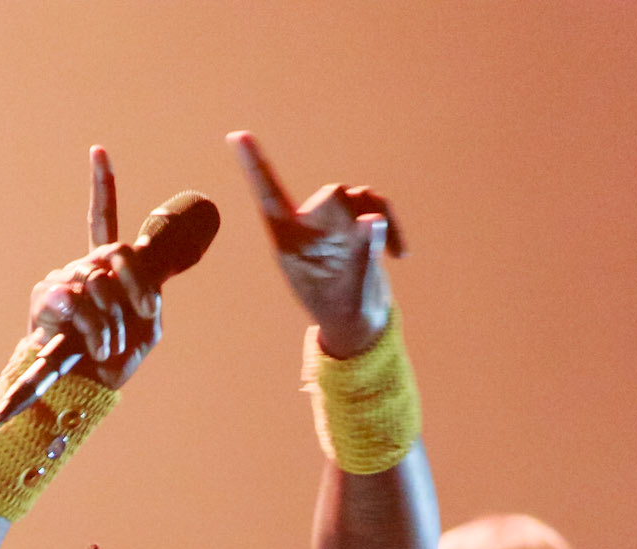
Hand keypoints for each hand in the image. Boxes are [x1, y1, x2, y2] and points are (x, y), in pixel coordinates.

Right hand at [25, 146, 162, 391]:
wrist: (81, 391)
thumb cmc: (112, 362)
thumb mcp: (148, 327)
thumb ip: (152, 291)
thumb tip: (143, 275)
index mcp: (104, 269)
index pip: (102, 220)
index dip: (102, 186)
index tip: (98, 152)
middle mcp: (81, 268)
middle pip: (117, 252)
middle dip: (138, 285)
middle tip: (143, 315)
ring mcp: (62, 280)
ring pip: (100, 279)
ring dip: (113, 319)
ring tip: (108, 346)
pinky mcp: (46, 298)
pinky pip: (78, 299)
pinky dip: (95, 327)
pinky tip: (95, 345)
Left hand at [228, 132, 406, 359]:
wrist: (357, 324)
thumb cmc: (343, 311)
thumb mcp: (351, 290)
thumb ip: (361, 255)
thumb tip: (374, 219)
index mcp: (288, 241)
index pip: (269, 196)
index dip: (254, 165)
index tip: (236, 135)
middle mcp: (308, 225)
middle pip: (332, 195)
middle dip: (353, 214)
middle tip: (366, 234)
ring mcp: (332, 222)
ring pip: (357, 196)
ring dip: (379, 218)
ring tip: (393, 253)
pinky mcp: (355, 220)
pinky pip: (376, 205)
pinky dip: (390, 225)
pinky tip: (400, 255)